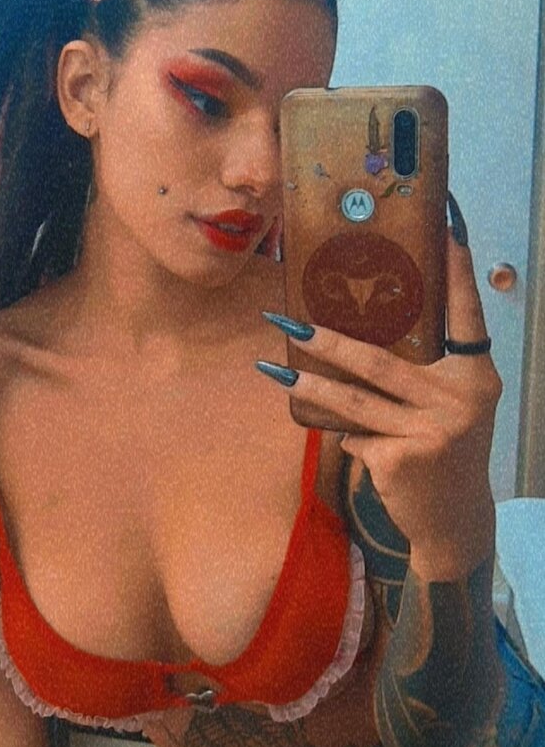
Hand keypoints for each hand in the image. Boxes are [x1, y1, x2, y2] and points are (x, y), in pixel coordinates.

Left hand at [258, 230, 502, 570]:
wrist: (453, 520)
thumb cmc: (443, 449)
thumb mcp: (449, 407)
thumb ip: (423, 373)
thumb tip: (355, 333)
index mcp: (475, 376)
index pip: (467, 314)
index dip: (457, 272)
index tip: (448, 226)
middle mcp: (461, 398)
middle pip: (381, 360)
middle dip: (328, 341)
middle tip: (286, 322)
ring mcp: (432, 431)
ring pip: (354, 400)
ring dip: (307, 384)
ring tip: (271, 370)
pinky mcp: (402, 459)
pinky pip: (355, 436)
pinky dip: (344, 435)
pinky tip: (338, 437)